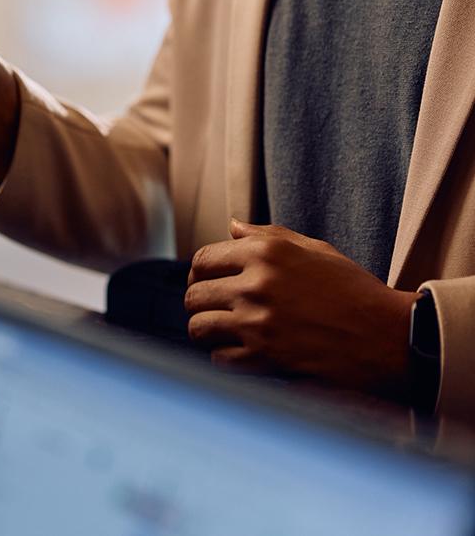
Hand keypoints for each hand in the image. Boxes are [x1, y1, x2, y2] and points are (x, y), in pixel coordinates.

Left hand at [185, 219, 418, 397]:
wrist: (389, 338)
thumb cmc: (354, 291)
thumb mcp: (315, 250)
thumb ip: (267, 236)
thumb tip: (231, 226)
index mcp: (266, 253)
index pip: (202, 260)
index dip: (202, 272)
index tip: (210, 282)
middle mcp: (256, 285)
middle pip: (194, 294)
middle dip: (201, 302)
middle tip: (216, 309)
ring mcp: (258, 322)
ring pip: (199, 327)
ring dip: (207, 331)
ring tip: (224, 331)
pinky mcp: (264, 357)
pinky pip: (218, 358)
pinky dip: (225, 356)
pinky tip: (242, 352)